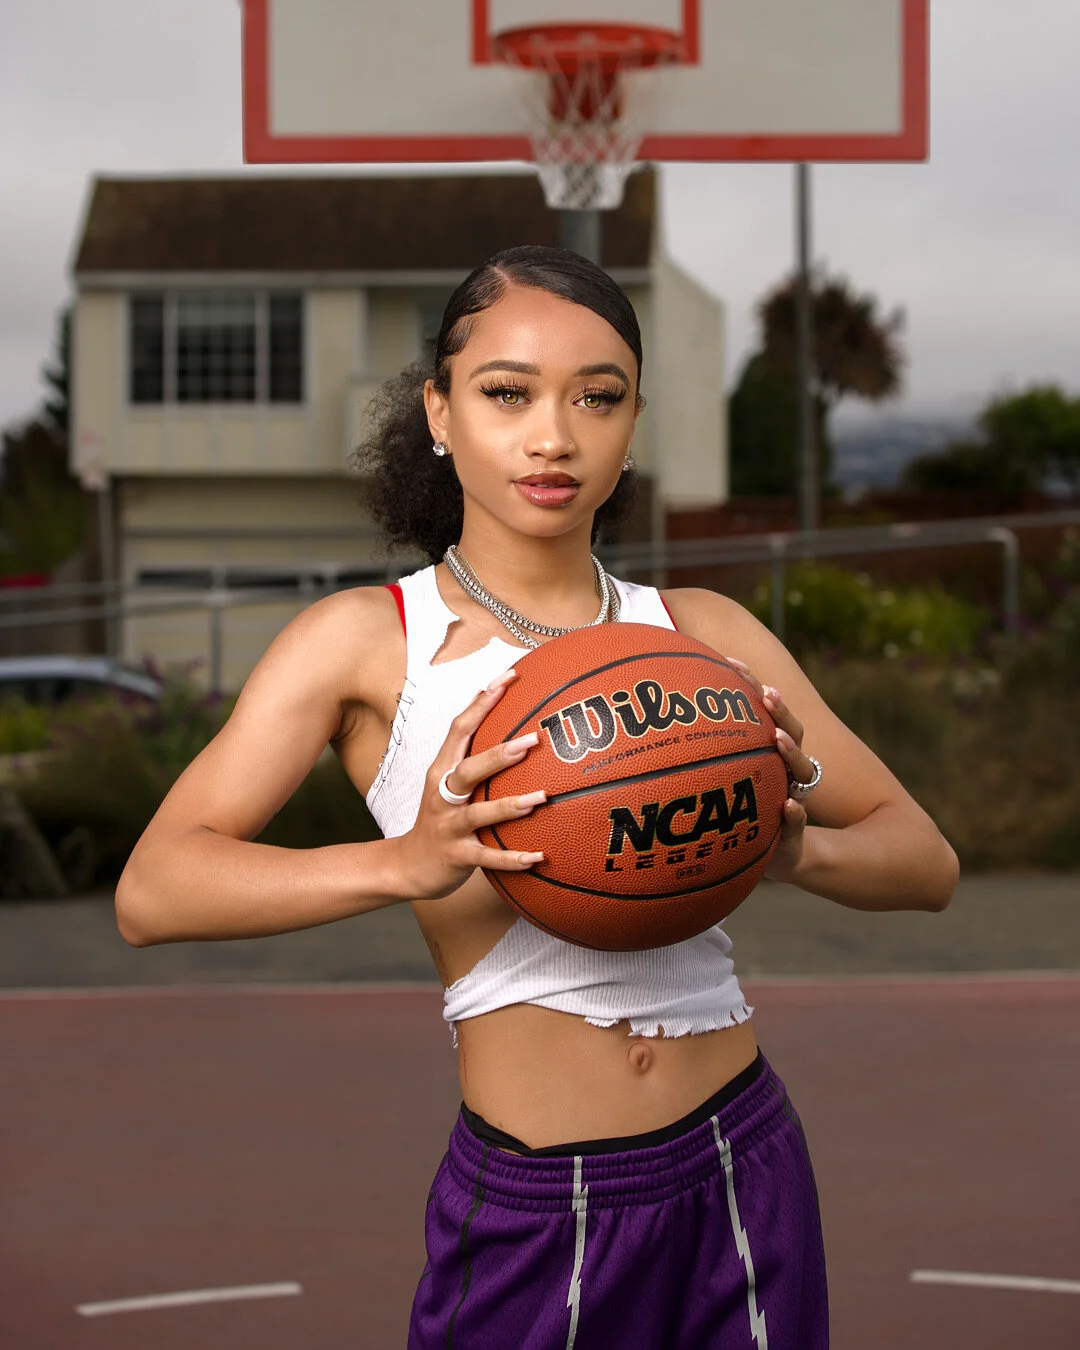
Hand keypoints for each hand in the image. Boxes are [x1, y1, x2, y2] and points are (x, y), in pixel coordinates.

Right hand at [390, 668, 546, 900]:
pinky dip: (512, 858)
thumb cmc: (440, 818)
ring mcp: (449, 827)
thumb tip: (507, 720)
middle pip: (468, 769)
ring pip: (478, 813)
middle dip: (499, 754)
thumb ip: (474, 757)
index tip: (510, 678)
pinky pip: (487, 857)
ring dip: (510, 805)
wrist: (408, 866)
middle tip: (533, 740)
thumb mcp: (448, 784)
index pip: (460, 729)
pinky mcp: (457, 857)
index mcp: (442, 771)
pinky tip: (539, 856)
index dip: (483, 702)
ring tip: (541, 798)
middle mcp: (443, 796)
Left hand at [722, 656, 813, 883]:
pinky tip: (787, 805)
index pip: (764, 712)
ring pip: (802, 770)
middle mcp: (787, 770)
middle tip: (765, 694)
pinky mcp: (794, 831)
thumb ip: (700, 757)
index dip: (752, 685)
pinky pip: (798, 821)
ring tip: (777, 738)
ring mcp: (795, 796)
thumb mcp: (718, 786)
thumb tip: (654, 719)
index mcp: (770, 753)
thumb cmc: (740, 816)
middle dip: (780, 710)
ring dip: (793, 751)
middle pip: (792, 731)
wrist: (772, 859)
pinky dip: (795, 813)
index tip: (733, 662)